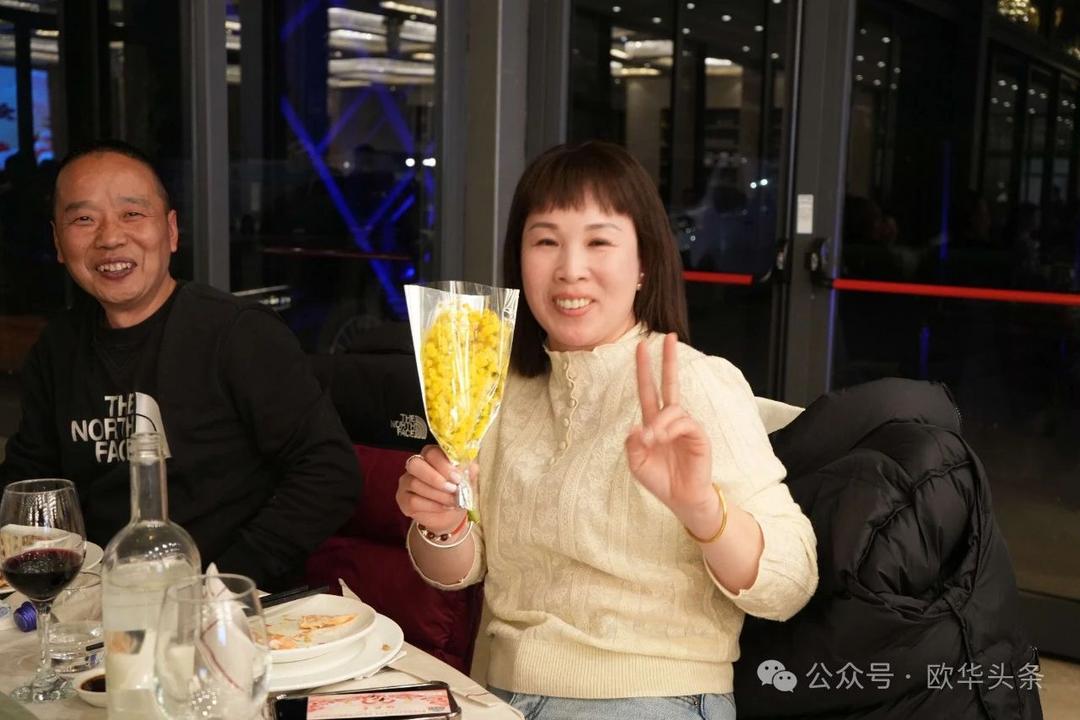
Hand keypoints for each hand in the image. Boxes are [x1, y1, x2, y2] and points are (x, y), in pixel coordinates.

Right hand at [395, 445, 469, 533]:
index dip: (443, 465)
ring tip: (452, 501)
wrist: (451, 516)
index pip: (431, 452)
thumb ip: (468, 471)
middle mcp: (416, 466)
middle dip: (435, 478)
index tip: (457, 478)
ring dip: (438, 495)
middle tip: (452, 489)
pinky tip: (443, 507)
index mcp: (432, 456)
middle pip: (415, 464)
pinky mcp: (402, 499)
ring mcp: (407, 482)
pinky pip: (413, 501)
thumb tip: (472, 467)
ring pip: (415, 484)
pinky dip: (431, 505)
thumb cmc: (457, 494)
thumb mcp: (467, 481)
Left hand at [625, 333, 715, 523]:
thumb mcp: (637, 463)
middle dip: (669, 360)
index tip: (641, 347)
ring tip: (652, 441)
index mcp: (653, 422)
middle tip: (668, 337)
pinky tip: (663, 439)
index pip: (648, 390)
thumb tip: (636, 426)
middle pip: (670, 383)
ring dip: (659, 423)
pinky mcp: (698, 435)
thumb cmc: (660, 480)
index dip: (644, 370)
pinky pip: (684, 423)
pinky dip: (671, 429)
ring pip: (672, 410)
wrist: (680, 499)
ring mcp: (686, 426)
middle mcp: (670, 419)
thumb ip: (632, 444)